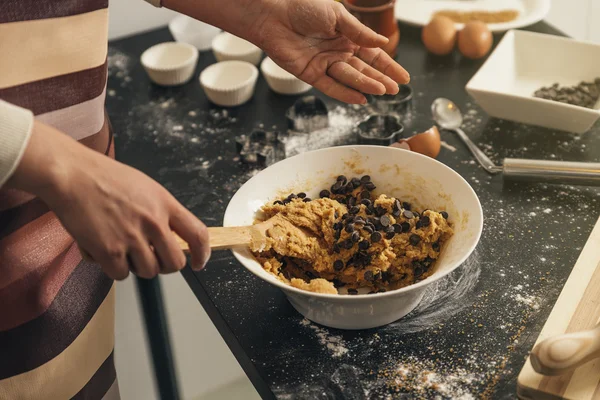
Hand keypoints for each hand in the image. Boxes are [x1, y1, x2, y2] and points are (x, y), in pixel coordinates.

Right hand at [7, 121, 210, 279]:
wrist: (72, 175)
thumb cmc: (104, 178)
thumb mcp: (145, 187)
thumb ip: (161, 211)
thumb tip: (171, 235)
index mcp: (165, 204)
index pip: (198, 234)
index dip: (202, 253)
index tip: (198, 262)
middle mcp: (153, 222)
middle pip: (175, 263)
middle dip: (164, 265)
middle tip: (151, 257)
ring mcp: (132, 237)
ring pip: (148, 271)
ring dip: (136, 266)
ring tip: (121, 247)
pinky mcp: (110, 251)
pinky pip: (121, 274)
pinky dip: (112, 267)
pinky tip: (102, 248)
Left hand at [253, 0, 409, 103]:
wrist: (274, 15)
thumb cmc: (303, 8)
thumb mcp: (337, 16)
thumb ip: (359, 32)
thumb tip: (383, 42)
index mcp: (348, 37)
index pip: (373, 55)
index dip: (389, 67)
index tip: (403, 78)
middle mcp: (338, 52)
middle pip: (364, 70)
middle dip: (381, 79)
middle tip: (396, 89)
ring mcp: (325, 64)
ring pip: (350, 78)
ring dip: (366, 85)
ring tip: (382, 91)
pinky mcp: (311, 74)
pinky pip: (331, 86)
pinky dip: (345, 93)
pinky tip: (360, 99)